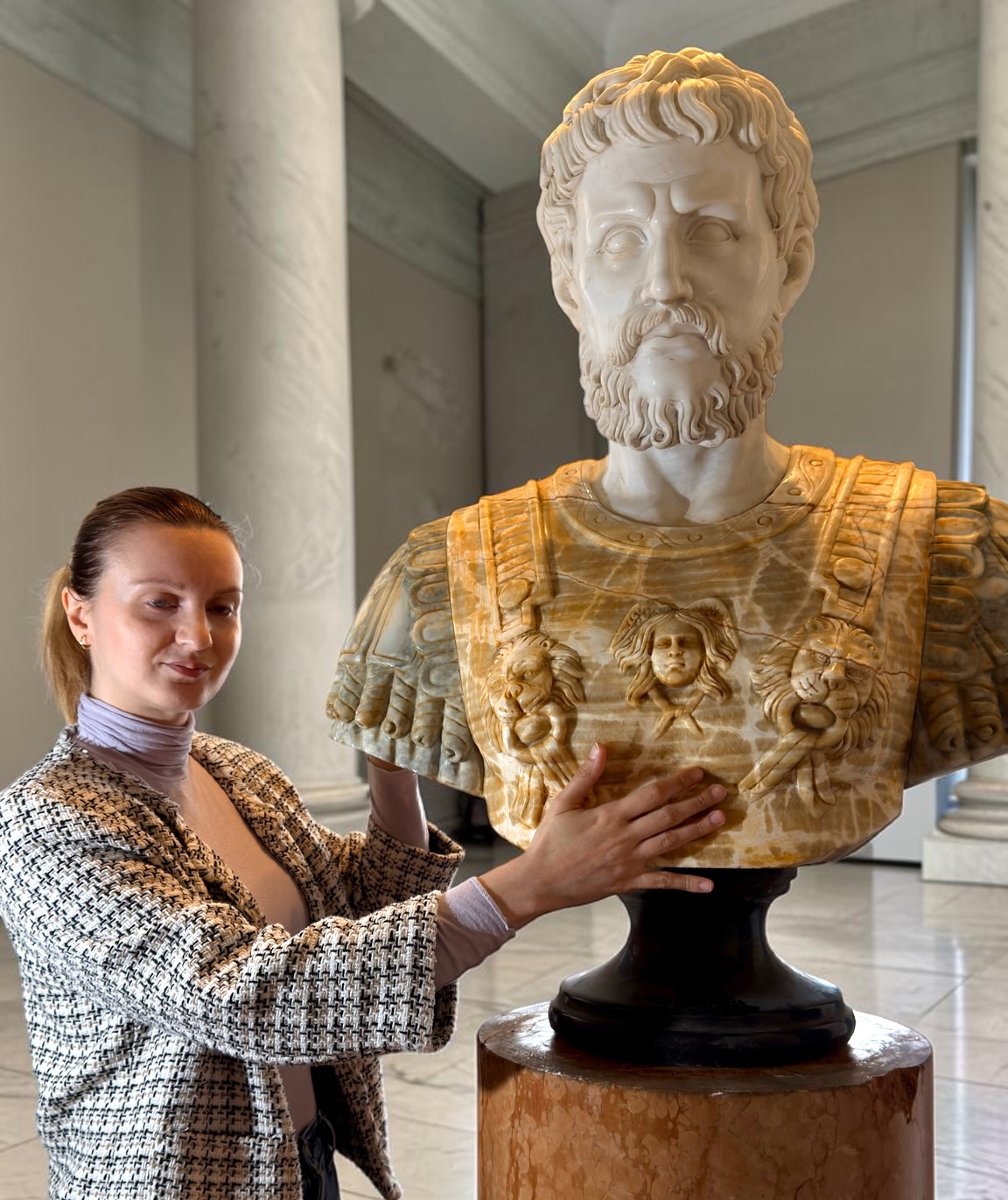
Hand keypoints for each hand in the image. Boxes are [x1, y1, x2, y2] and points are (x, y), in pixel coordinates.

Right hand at [479, 744, 724, 928]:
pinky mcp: (629, 882)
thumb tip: (600, 747)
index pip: (652, 793)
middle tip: (721, 792)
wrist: (541, 881)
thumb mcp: (563, 803)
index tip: (697, 773)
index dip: (678, 782)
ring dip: (698, 831)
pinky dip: (686, 884)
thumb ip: (585, 776)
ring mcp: (631, 861)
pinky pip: (662, 883)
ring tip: (719, 819)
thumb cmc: (550, 841)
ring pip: (672, 844)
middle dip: (697, 802)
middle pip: (669, 816)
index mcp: (612, 815)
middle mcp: (626, 837)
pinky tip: (708, 885)